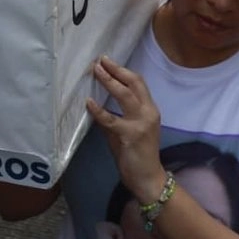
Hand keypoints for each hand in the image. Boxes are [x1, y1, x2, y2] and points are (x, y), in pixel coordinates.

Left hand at [86, 56, 165, 203]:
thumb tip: (96, 101)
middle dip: (116, 69)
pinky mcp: (131, 135)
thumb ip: (116, 115)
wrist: (148, 178)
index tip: (107, 61)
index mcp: (150, 109)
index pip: (138, 82)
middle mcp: (148, 112)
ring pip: (125, 95)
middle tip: (100, 60)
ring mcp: (141, 123)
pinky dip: (99, 110)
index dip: (122, 70)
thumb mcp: (128, 130)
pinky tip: (89, 102)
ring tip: (96, 71)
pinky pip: (111, 119)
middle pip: (134, 82)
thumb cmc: (137, 154)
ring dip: (109, 81)